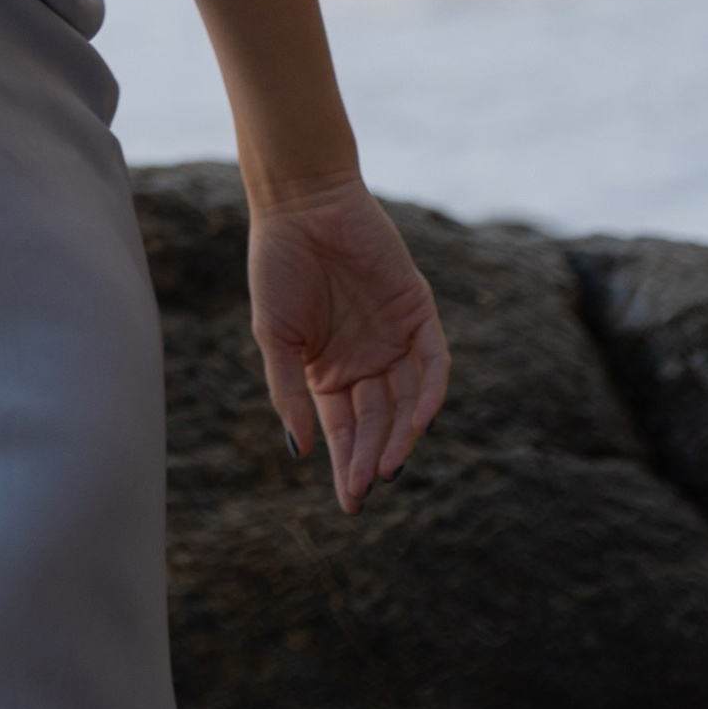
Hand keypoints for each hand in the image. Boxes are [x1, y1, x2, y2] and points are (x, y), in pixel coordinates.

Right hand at [247, 177, 448, 513]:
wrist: (301, 205)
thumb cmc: (277, 266)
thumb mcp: (274, 336)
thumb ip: (287, 391)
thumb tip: (300, 451)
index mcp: (329, 371)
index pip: (346, 430)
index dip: (348, 465)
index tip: (351, 504)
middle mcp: (366, 361)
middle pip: (378, 423)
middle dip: (374, 458)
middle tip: (367, 488)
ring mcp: (395, 338)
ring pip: (408, 402)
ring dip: (401, 436)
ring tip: (389, 467)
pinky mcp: (418, 311)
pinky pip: (433, 364)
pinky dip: (429, 395)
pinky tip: (417, 422)